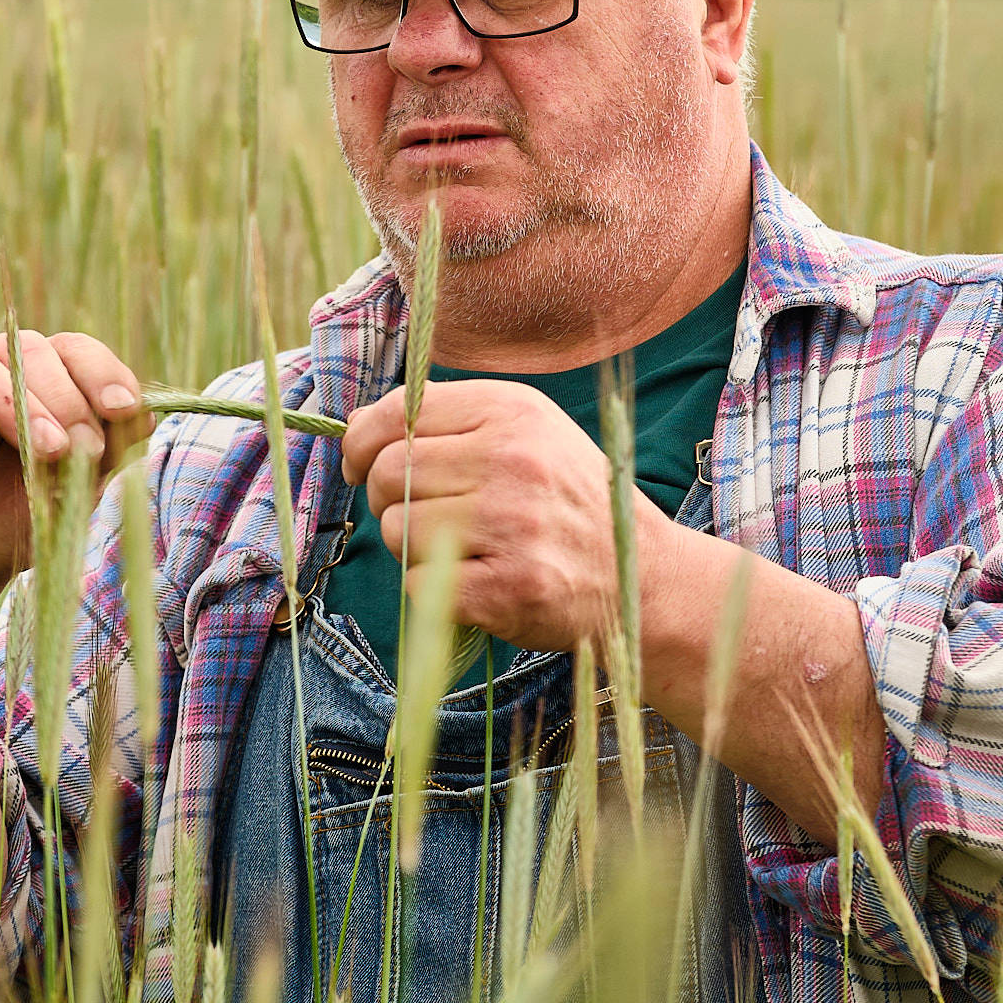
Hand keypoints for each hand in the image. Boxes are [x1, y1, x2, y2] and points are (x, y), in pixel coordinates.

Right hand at [0, 330, 141, 611]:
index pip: (72, 350)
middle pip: (29, 351)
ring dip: (14, 402)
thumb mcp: (66, 496)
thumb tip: (145, 417)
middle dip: (65, 398)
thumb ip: (102, 458)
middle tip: (82, 448)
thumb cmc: (10, 526)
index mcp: (35, 380)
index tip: (124, 408)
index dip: (101, 371)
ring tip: (43, 449)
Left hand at [341, 381, 657, 651]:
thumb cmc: (571, 500)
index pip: (397, 413)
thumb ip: (448, 420)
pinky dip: (432, 590)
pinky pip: (418, 585)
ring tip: (460, 549)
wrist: (644, 577)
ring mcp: (511, 525)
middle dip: (388, 499)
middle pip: (387, 472)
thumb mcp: (527, 432)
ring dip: (413, 548)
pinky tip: (474, 583)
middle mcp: (511, 460)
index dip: (361, 442)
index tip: (361, 464)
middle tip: (422, 515)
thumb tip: (357, 425)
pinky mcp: (509, 588)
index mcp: (511, 411)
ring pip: (397, 531)